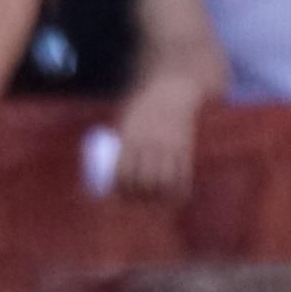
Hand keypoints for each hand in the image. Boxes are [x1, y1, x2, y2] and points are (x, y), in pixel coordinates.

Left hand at [114, 79, 203, 199]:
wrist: (171, 91)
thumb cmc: (143, 107)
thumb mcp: (126, 120)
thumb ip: (119, 141)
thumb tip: (105, 163)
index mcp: (130, 138)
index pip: (122, 172)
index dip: (120, 189)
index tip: (119, 195)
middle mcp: (149, 144)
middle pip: (142, 181)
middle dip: (138, 196)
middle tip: (135, 201)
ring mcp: (168, 146)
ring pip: (163, 182)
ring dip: (157, 196)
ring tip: (153, 200)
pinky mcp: (185, 147)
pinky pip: (183, 174)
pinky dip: (178, 190)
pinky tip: (174, 197)